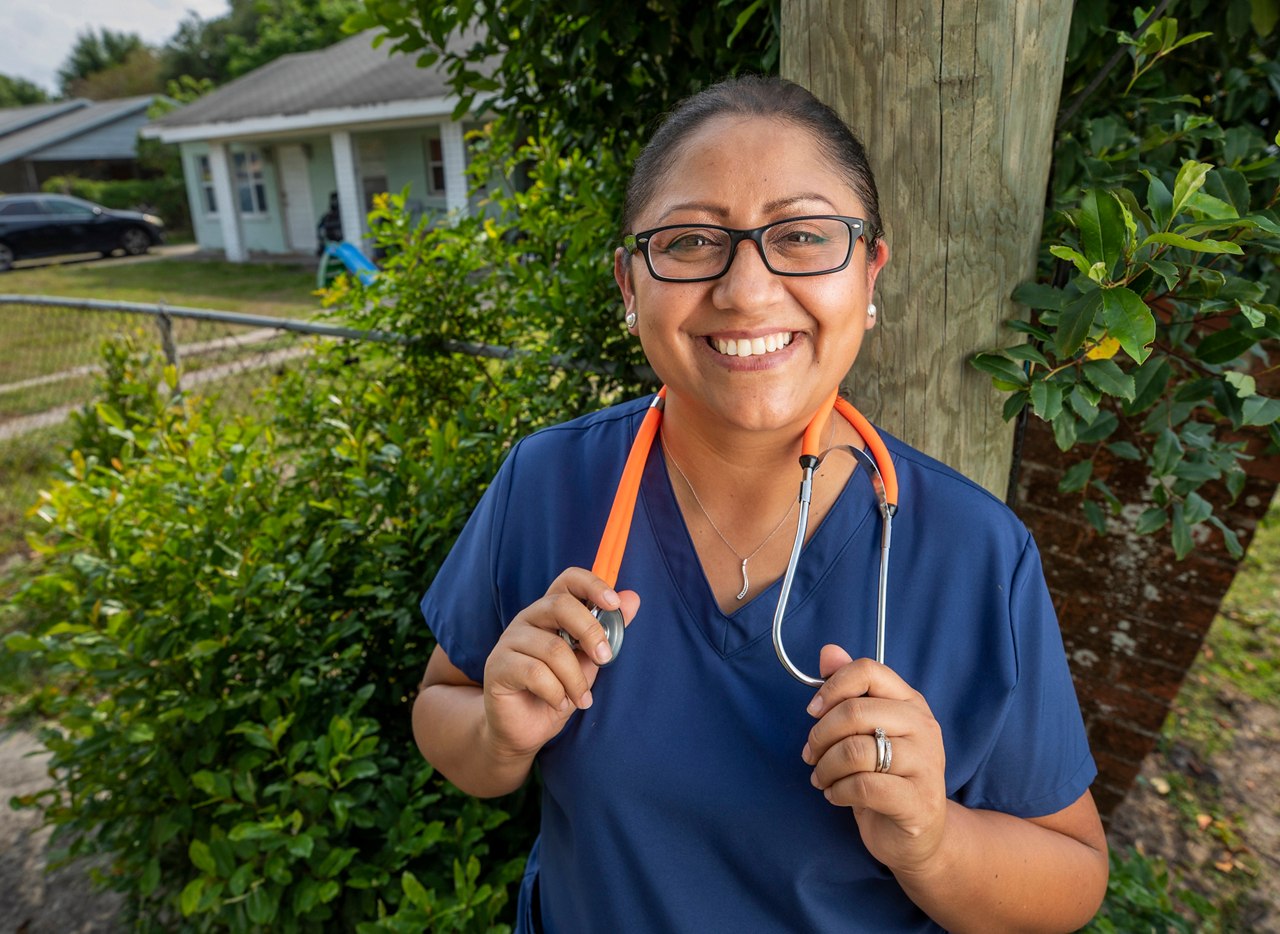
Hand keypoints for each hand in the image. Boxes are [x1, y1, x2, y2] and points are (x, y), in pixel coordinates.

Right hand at [482, 568, 639, 761]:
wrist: (526, 730)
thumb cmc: (557, 691)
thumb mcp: (589, 661)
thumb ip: (608, 631)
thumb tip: (633, 598)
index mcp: (551, 611)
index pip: (569, 580)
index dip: (593, 585)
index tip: (615, 604)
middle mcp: (528, 619)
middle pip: (561, 606)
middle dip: (590, 632)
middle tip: (605, 659)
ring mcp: (509, 640)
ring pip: (553, 648)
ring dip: (575, 679)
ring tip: (581, 699)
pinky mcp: (497, 666)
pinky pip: (535, 673)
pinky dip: (556, 692)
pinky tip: (559, 703)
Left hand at [801, 645, 947, 874]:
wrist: (918, 835)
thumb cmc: (887, 776)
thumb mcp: (867, 730)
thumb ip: (849, 690)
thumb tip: (828, 651)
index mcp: (910, 702)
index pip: (868, 671)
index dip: (831, 687)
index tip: (812, 711)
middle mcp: (924, 727)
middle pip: (854, 712)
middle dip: (820, 735)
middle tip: (810, 755)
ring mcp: (926, 764)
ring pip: (854, 751)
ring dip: (825, 767)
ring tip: (821, 778)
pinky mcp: (918, 800)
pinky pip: (862, 787)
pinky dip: (837, 792)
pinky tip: (835, 796)